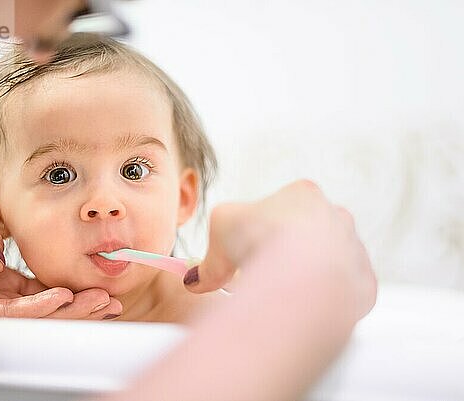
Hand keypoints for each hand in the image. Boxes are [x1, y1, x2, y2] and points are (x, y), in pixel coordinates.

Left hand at [0, 209, 121, 319]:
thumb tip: (2, 255)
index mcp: (4, 281)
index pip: (47, 291)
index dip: (73, 292)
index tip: (101, 288)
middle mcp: (0, 300)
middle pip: (49, 309)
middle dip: (82, 308)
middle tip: (113, 303)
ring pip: (35, 317)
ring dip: (68, 311)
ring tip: (98, 303)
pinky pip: (7, 314)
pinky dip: (35, 307)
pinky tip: (58, 298)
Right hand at [184, 179, 375, 320]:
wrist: (302, 275)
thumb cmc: (261, 239)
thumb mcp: (219, 230)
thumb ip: (208, 256)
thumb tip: (196, 279)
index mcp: (303, 194)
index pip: (278, 210)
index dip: (255, 231)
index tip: (242, 251)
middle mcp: (336, 217)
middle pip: (304, 237)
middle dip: (282, 254)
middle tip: (259, 273)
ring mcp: (354, 250)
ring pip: (325, 264)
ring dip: (304, 276)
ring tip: (279, 295)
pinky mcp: (363, 286)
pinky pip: (340, 293)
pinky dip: (321, 301)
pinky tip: (301, 308)